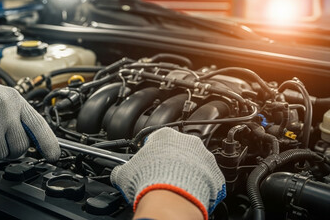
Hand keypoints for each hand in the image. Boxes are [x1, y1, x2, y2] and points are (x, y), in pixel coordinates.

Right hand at [0, 62, 59, 160]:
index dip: (48, 143)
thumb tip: (32, 142)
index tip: (53, 156)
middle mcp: (6, 108)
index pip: (38, 125)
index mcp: (15, 100)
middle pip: (20, 147)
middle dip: (9, 150)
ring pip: (0, 154)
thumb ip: (17, 118)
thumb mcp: (2, 99)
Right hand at [110, 127, 225, 219]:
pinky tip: (189, 194)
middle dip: (172, 162)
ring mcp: (204, 156)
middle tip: (163, 177)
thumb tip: (118, 172)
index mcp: (165, 135)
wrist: (171, 200)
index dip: (152, 153)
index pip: (158, 139)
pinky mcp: (216, 173)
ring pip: (196, 163)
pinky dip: (201, 186)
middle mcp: (187, 141)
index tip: (150, 163)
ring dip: (188, 172)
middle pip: (179, 150)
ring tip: (177, 187)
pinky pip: (208, 179)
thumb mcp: (125, 172)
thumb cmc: (150, 182)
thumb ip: (123, 168)